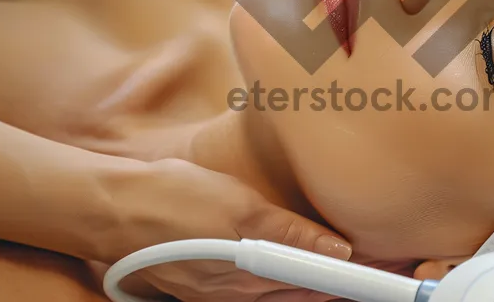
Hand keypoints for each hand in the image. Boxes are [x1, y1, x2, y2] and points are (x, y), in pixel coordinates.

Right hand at [97, 158, 350, 300]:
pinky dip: (281, 279)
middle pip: (302, 294)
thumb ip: (288, 231)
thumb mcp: (238, 206)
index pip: (318, 287)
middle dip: (336, 282)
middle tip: (370, 264)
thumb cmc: (173, 200)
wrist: (113, 207)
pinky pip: (255, 288)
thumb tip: (337, 250)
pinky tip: (287, 265)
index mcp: (252, 279)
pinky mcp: (205, 283)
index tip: (380, 268)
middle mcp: (239, 294)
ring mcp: (220, 291)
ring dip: (310, 282)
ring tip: (338, 267)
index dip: (351, 279)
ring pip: (279, 293)